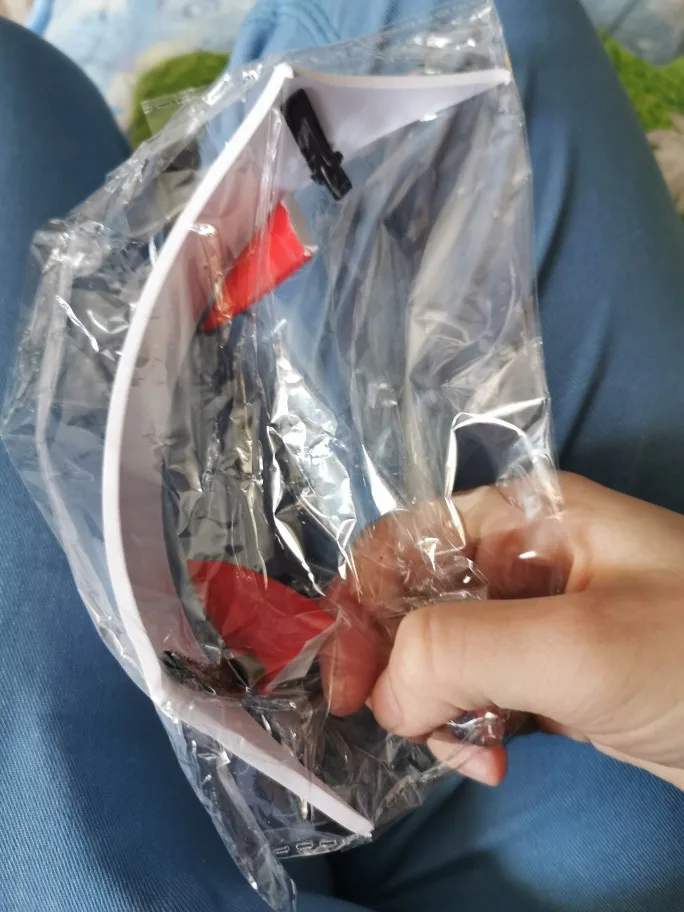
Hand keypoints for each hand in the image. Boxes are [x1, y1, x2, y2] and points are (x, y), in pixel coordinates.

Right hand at [321, 474, 683, 789]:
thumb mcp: (575, 645)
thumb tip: (385, 695)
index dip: (362, 604)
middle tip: (405, 728)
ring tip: (469, 755)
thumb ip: (459, 651)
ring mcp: (541, 623)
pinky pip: (479, 696)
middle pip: (417, 602)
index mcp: (528, 516)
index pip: (407, 542)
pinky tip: (492, 763)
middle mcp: (527, 560)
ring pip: (442, 657)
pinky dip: (469, 731)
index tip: (348, 683)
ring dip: (434, 708)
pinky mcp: (556, 680)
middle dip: (399, 667)